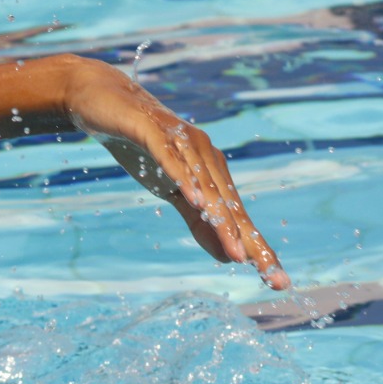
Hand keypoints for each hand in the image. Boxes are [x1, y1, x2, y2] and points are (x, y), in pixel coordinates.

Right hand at [65, 59, 289, 289]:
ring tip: (240, 254)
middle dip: (252, 243)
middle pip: (231, 207)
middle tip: (272, 277)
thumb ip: (199, 220)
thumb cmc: (141, 147)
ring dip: (224, 221)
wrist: (103, 100)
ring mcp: (182, 142)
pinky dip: (186, 180)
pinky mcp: (154, 131)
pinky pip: (173, 160)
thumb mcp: (171, 191)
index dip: (259, 249)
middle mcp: (206, 157)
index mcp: (213, 173)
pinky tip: (198, 202)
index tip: (279, 283)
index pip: (238, 218)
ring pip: (207, 188)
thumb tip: (230, 257)